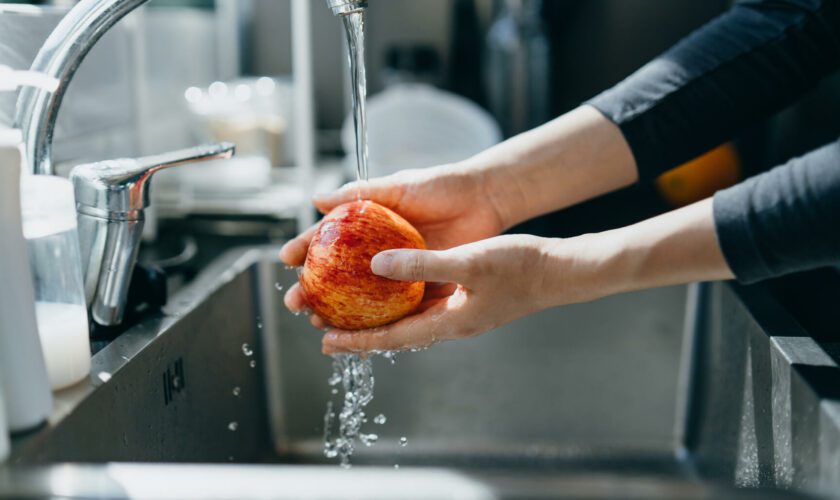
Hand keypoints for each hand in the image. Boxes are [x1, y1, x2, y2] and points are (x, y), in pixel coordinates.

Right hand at [280, 164, 507, 323]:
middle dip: (314, 290)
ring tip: (319, 322)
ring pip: (363, 297)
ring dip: (339, 312)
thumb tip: (316, 199)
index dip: (306, 249)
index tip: (285, 261)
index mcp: (369, 224)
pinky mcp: (423, 284)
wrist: (485, 199)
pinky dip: (378, 321)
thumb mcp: (399, 187)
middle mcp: (380, 250)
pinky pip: (396, 307)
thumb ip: (361, 193)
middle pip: (339, 274)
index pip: (329, 238)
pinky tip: (360, 333)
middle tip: (296, 303)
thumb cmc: (442, 186)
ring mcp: (401, 269)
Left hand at [321, 198, 734, 353]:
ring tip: (346, 307)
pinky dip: (400, 297)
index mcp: (449, 323)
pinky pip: (423, 303)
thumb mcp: (470, 262)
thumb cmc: (521, 268)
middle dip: (358, 330)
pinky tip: (388, 283)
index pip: (392, 339)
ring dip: (376, 314)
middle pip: (394, 332)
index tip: (324, 341)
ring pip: (406, 318)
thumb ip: (424, 265)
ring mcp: (458, 312)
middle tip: (322, 323)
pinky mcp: (465, 298)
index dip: (357, 342)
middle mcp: (449, 323)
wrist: (559, 271)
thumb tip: (377, 265)